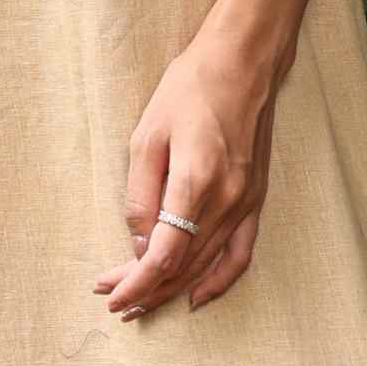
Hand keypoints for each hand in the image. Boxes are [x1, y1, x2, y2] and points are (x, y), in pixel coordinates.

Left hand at [93, 36, 279, 321]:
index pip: (163, 255)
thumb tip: (139, 244)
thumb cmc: (188, 91)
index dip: (135, 282)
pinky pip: (240, 254)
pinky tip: (196, 296)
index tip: (110, 294)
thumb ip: (141, 197)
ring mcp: (246, 203)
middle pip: (183, 267)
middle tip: (113, 298)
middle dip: (145, 289)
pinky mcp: (256, 200)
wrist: (241, 64)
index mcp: (195, 182)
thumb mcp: (147, 137)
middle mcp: (226, 201)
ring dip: (172, 289)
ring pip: (207, 265)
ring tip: (142, 301)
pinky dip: (219, 280)